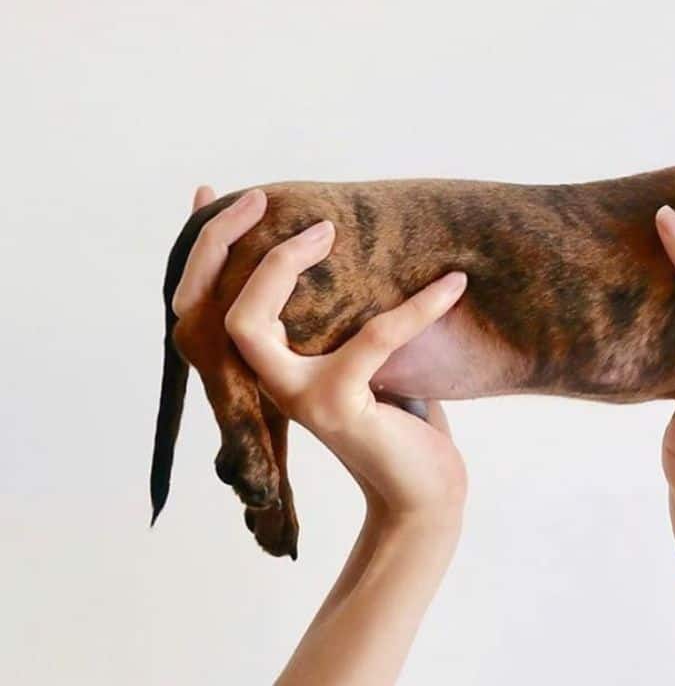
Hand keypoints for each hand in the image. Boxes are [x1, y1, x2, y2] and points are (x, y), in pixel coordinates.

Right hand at [174, 186, 468, 522]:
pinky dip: (420, 305)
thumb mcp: (363, 351)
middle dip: (223, 247)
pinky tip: (454, 284)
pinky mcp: (340, 407)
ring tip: (331, 229)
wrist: (424, 495)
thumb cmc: (399, 416)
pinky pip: (374, 337)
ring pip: (251, 324)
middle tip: (268, 201)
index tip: (222, 192)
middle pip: (210, 314)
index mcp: (272, 366)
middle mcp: (271, 383)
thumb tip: (349, 243)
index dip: (207, 249)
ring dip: (285, 263)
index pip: (208, 305)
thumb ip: (343, 311)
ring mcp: (299, 398)